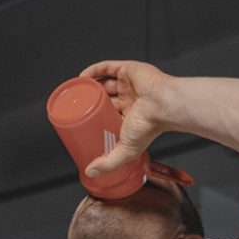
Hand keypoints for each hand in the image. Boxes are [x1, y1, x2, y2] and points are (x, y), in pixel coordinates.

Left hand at [79, 60, 173, 175]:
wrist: (163, 105)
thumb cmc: (151, 125)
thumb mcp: (126, 150)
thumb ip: (109, 163)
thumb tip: (91, 171)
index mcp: (132, 115)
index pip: (109, 114)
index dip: (94, 116)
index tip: (80, 121)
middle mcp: (130, 98)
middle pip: (105, 97)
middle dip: (90, 100)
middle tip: (75, 106)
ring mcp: (128, 83)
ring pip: (104, 82)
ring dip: (90, 85)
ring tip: (76, 90)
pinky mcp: (128, 70)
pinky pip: (107, 67)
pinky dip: (93, 70)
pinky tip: (82, 76)